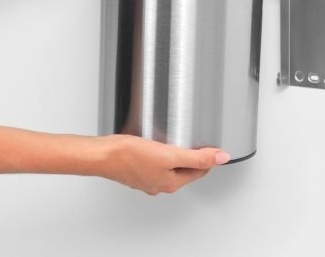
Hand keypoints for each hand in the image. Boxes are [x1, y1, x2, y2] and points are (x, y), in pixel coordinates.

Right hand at [95, 134, 229, 194]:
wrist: (102, 154)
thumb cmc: (129, 155)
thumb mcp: (169, 154)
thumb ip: (197, 157)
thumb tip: (222, 158)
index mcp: (171, 182)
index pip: (199, 171)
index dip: (208, 157)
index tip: (211, 146)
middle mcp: (160, 184)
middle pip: (185, 170)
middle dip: (193, 156)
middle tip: (198, 141)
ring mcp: (147, 177)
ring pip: (170, 167)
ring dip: (176, 155)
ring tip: (179, 140)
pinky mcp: (136, 170)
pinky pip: (155, 163)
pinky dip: (161, 154)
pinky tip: (156, 144)